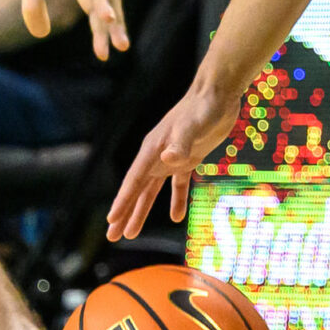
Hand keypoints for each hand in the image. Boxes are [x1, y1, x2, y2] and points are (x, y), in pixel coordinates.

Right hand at [107, 81, 241, 239]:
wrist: (218, 93)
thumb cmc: (203, 107)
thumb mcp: (193, 126)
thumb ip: (181, 143)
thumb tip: (168, 158)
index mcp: (153, 149)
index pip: (134, 180)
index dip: (123, 201)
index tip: (111, 220)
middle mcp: (157, 155)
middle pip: (136, 190)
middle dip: (124, 213)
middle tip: (112, 237)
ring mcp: (171, 157)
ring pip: (152, 190)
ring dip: (142, 211)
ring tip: (131, 234)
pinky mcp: (189, 157)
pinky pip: (178, 184)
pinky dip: (176, 200)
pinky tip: (176, 217)